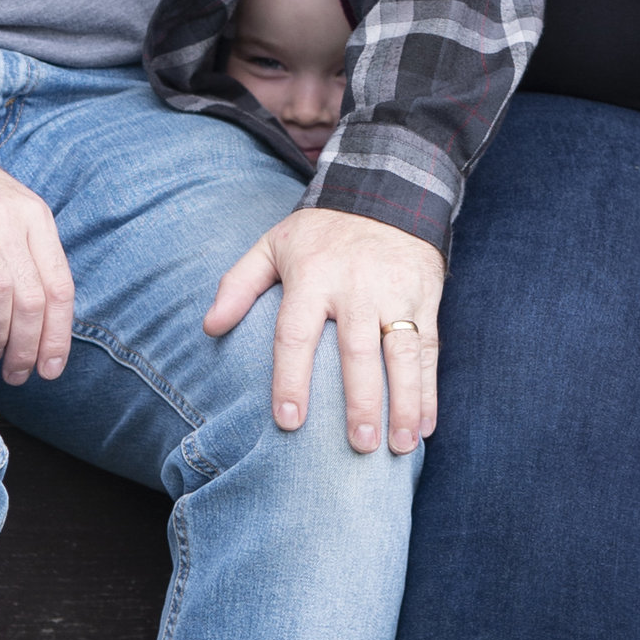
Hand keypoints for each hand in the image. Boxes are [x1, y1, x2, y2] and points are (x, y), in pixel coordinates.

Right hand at [0, 139, 73, 385]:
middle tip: (18, 373)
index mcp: (35, 217)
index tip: (51, 368)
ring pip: (2, 295)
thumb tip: (43, 321)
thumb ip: (28, 254)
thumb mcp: (8, 211)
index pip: (60, 287)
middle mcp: (11, 219)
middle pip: (33, 298)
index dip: (58, 335)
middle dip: (29, 346)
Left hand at [203, 205, 440, 454]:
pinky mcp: (425, 299)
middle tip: (360, 445)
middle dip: (361, 401)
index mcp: (312, 276)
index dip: (291, 378)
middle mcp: (356, 287)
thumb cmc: (320, 233)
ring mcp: (395, 293)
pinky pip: (429, 349)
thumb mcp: (273, 244)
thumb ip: (238, 284)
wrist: (386, 193)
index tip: (288, 420)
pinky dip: (430, 390)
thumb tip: (209, 327)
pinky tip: (425, 426)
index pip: (296, 333)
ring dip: (405, 402)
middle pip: (357, 351)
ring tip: (400, 446)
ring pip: (402, 353)